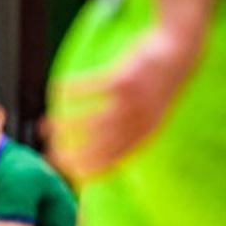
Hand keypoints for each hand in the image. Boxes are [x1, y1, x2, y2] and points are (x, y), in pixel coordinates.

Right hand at [49, 26, 199, 182]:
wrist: (178, 53)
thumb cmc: (157, 87)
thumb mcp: (150, 115)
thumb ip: (130, 133)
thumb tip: (102, 148)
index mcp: (145, 135)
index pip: (114, 160)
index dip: (89, 169)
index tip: (67, 172)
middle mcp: (139, 122)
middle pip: (100, 145)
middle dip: (73, 153)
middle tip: (50, 154)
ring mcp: (132, 101)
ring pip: (93, 121)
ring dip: (67, 126)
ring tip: (46, 127)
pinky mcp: (124, 79)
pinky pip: (91, 88)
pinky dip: (72, 90)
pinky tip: (57, 89)